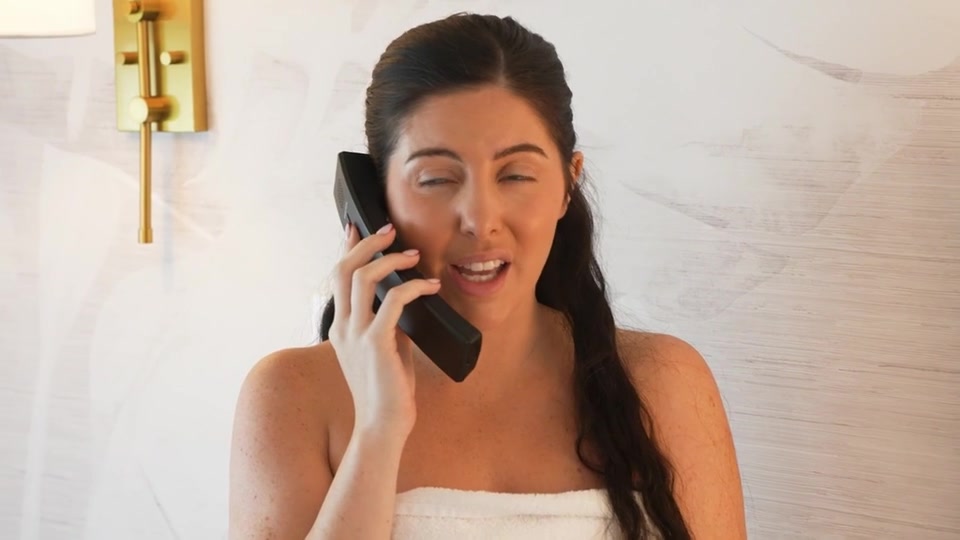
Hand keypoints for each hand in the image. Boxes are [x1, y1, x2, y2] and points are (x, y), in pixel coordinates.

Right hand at [328, 222, 440, 441]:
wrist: (384, 424)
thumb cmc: (389, 391)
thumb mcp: (387, 349)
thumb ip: (389, 324)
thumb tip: (405, 301)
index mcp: (340, 329)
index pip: (337, 279)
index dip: (347, 250)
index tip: (357, 228)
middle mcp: (342, 328)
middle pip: (344, 270)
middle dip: (367, 244)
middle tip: (391, 231)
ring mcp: (356, 335)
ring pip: (364, 279)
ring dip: (391, 260)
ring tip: (414, 255)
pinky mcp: (376, 342)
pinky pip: (393, 301)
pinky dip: (414, 288)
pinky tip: (431, 287)